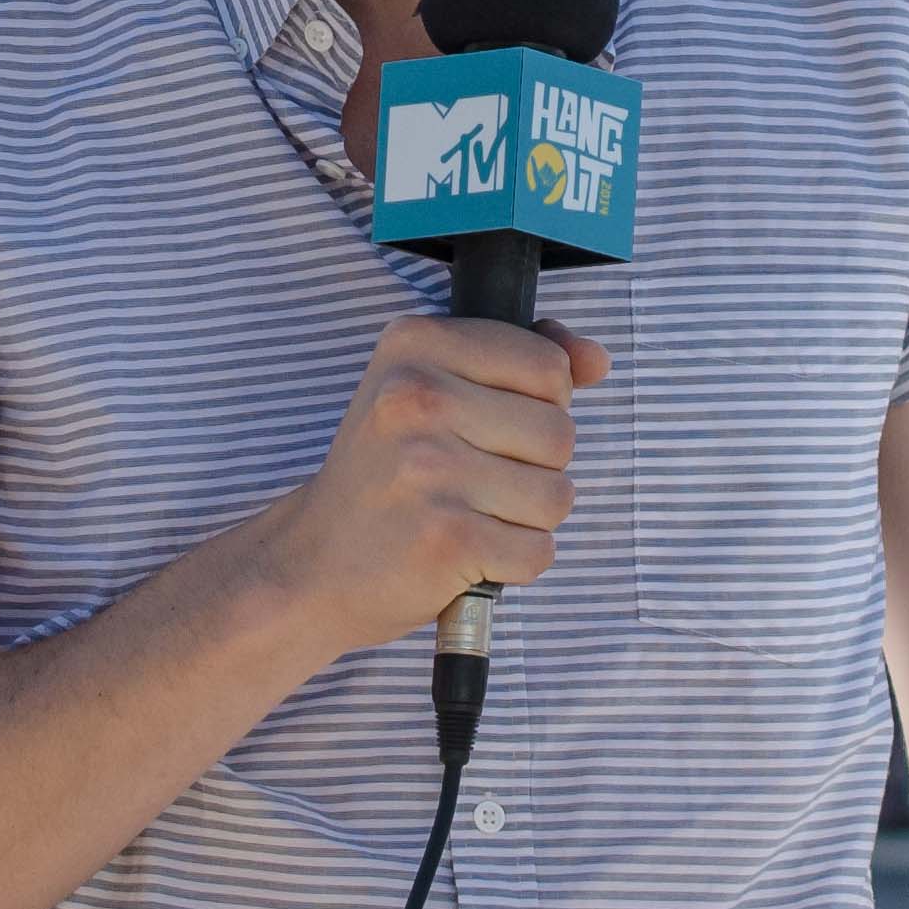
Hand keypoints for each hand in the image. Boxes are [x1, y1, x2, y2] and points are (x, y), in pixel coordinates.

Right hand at [266, 313, 608, 649]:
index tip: (487, 425)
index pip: (548, 365)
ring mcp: (430, 470)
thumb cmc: (384, 475)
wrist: (312, 563)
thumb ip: (519, 362)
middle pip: (561, 433)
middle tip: (470, 480)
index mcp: (414, 345)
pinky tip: (465, 554)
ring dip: (526, 520)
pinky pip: (538, 552)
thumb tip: (596, 358)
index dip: (539, 404)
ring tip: (469, 515)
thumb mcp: (431, 390)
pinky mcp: (447, 539)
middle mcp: (416, 398)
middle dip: (534, 469)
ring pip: (558, 496)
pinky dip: (513, 564)